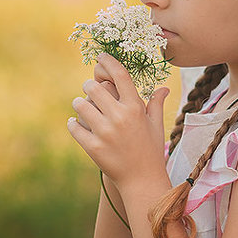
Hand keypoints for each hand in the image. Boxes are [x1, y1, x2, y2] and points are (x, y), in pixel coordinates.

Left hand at [68, 53, 170, 191]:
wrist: (142, 180)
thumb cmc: (151, 150)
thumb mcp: (156, 125)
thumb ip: (156, 103)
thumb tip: (164, 87)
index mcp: (135, 108)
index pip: (120, 75)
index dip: (108, 62)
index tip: (101, 57)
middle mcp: (120, 117)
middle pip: (94, 88)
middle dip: (89, 87)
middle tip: (89, 90)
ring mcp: (105, 132)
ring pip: (80, 105)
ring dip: (79, 104)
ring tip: (82, 107)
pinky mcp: (93, 146)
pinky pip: (74, 127)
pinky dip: (73, 124)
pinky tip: (76, 124)